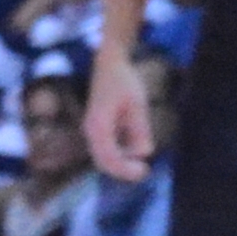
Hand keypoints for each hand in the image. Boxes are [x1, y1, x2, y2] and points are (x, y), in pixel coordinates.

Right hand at [84, 46, 158, 182]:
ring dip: (122, 164)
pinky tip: (134, 149)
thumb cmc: (123, 81)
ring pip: (104, 159)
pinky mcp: (98, 130)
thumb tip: (145, 153)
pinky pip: (107, 150)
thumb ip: (140, 130)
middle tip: (144, 170)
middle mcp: (91, 131)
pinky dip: (120, 155)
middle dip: (123, 171)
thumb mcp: (137, 104)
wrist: (109, 64)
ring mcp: (93, 131)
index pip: (109, 159)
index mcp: (98, 126)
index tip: (144, 169)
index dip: (126, 170)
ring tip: (141, 163)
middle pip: (104, 163)